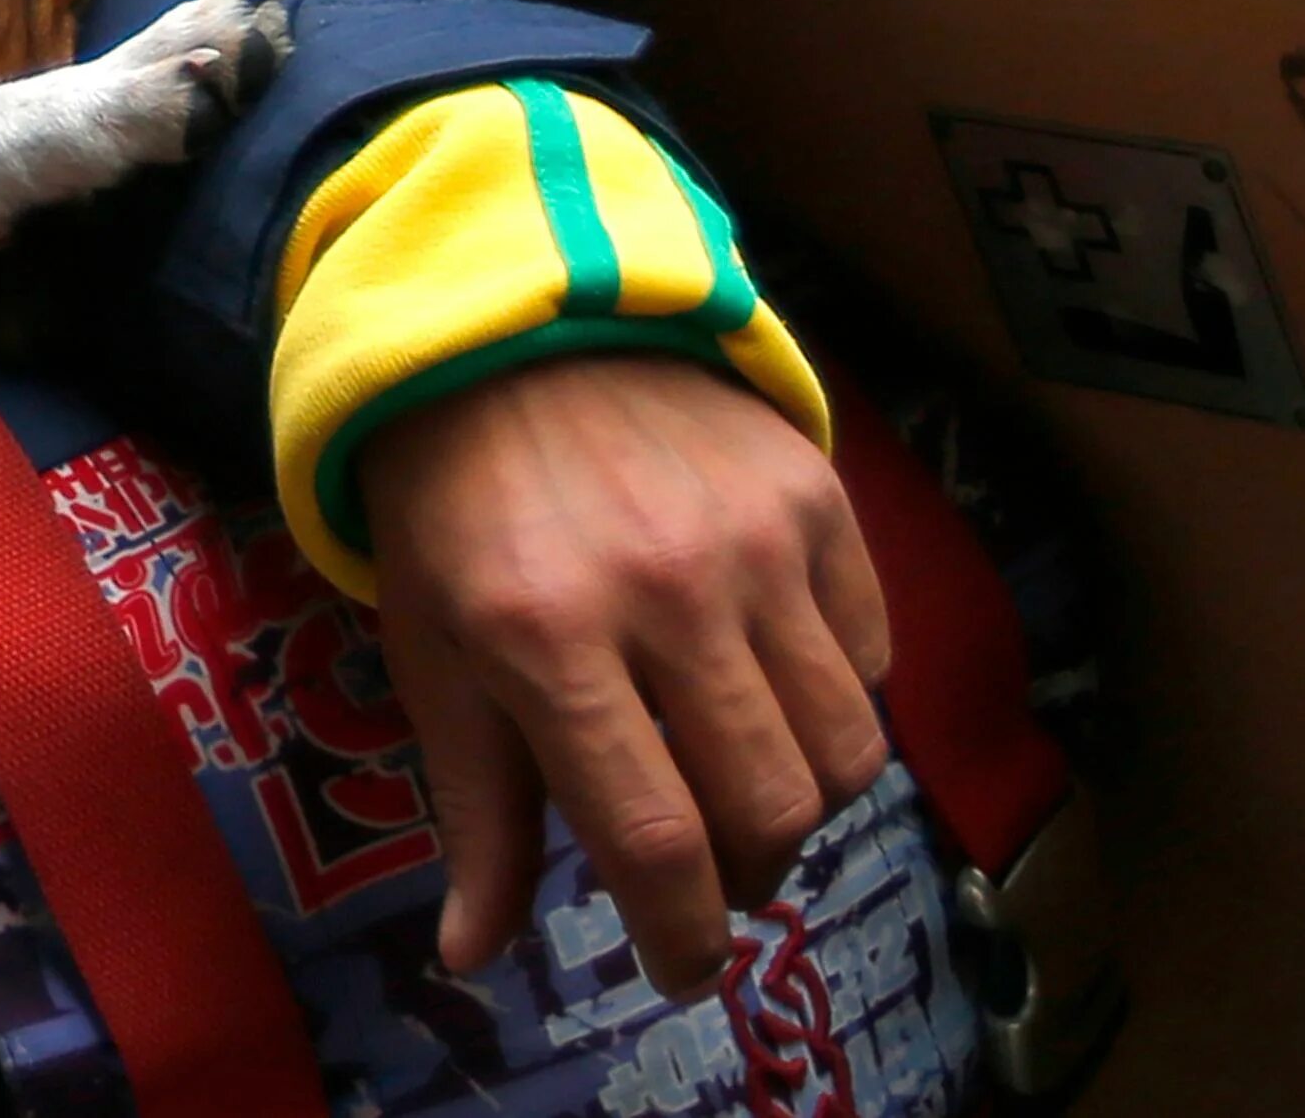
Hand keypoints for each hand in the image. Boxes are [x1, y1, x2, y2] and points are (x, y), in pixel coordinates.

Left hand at [360, 354, 891, 998]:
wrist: (511, 336)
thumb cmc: (453, 515)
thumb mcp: (435, 658)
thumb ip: (477, 815)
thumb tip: (475, 957)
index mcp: (546, 640)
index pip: (657, 841)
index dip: (681, 938)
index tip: (680, 969)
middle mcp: (665, 590)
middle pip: (771, 811)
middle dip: (743, 877)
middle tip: (705, 871)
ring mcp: (753, 538)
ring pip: (846, 750)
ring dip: (802, 803)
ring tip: (741, 785)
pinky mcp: (814, 495)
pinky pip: (868, 658)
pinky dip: (833, 704)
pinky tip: (766, 686)